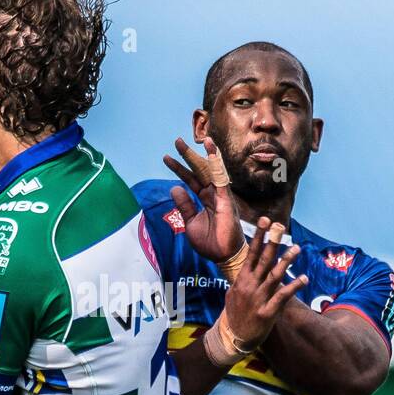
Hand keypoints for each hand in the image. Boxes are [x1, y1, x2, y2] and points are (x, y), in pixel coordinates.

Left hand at [163, 137, 243, 262]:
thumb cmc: (209, 242)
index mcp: (204, 200)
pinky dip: (217, 164)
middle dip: (188, 156)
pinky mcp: (226, 200)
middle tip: (177, 141)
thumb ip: (184, 205)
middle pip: (199, 170)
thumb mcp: (190, 222)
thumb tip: (174, 187)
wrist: (222, 256)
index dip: (179, 168)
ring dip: (206, 154)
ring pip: (212, 171)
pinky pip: (221, 179)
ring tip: (201, 139)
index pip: (190, 180)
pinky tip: (212, 152)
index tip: (166, 157)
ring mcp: (220, 196)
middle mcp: (212, 195)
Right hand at [223, 216, 306, 348]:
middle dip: (272, 242)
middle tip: (280, 227)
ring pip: (274, 276)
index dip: (258, 236)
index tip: (265, 221)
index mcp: (242, 279)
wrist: (233, 338)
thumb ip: (241, 279)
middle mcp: (250, 286)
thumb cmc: (235, 314)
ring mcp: (259, 298)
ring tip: (297, 248)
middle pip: (263, 260)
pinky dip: (294, 287)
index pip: (250, 253)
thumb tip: (246, 265)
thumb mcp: (232, 293)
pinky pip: (283, 297)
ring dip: (286, 261)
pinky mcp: (267, 312)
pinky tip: (304, 278)